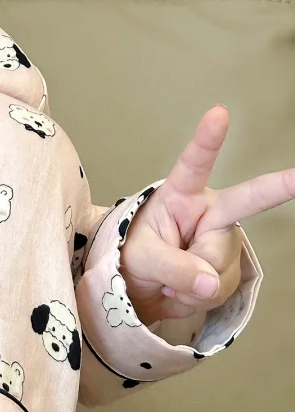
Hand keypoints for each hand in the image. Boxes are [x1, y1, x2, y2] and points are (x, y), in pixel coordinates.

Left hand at [118, 104, 294, 326]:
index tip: (219, 113)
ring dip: (192, 285)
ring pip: (220, 268)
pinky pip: (220, 290)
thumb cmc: (135, 252)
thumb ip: (172, 267)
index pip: (194, 163)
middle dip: (277, 188)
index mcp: (179, 195)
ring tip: (171, 277)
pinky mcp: (227, 266)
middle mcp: (208, 212)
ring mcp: (222, 239)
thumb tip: (210, 282)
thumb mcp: (141, 256)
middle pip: (240, 209)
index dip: (208, 139)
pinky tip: (183, 289)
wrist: (140, 284)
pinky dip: (197, 298)